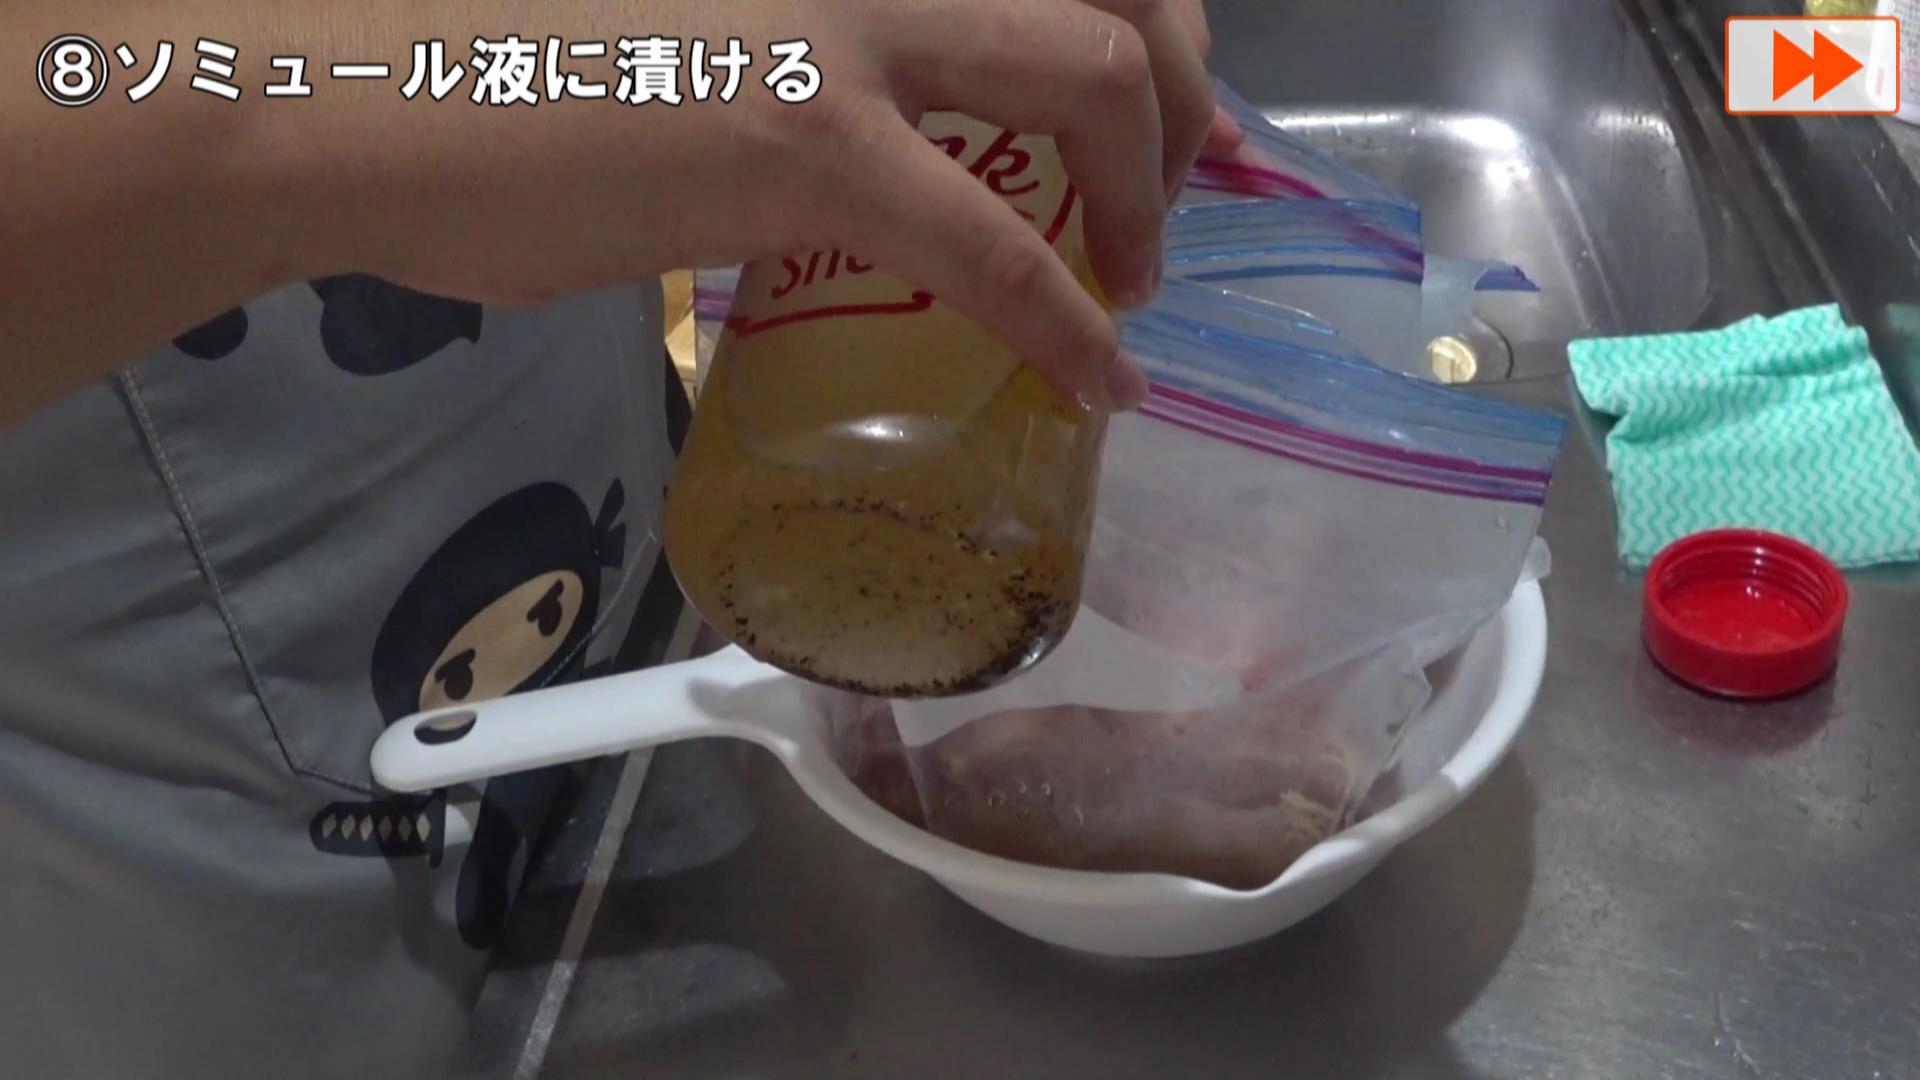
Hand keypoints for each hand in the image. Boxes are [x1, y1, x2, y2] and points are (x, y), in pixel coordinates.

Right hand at [330, 0, 1221, 409]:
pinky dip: (1070, 321)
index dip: (1132, 9)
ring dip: (1148, 188)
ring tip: (1133, 280)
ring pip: (1096, 71)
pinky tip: (1101, 378)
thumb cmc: (484, 47)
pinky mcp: (806, 137)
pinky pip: (994, 246)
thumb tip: (857, 110)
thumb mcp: (692, 2)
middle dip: (1180, 84)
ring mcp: (846, 14)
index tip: (1144, 93)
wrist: (354, 88)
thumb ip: (800, 32)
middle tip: (1169, 182)